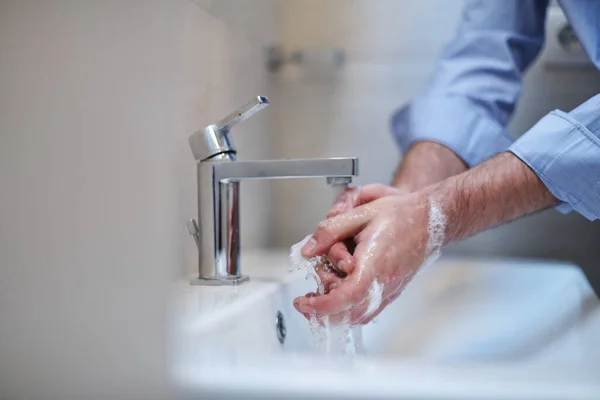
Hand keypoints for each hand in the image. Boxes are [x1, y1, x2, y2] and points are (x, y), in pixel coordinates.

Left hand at [293, 191, 444, 324]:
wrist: (431, 218)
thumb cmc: (401, 214)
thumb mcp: (360, 213)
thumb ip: (330, 231)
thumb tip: (308, 250)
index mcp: (375, 262)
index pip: (349, 296)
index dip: (324, 305)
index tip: (305, 302)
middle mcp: (384, 282)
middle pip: (349, 313)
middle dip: (322, 310)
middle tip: (307, 296)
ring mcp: (390, 290)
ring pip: (357, 316)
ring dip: (335, 310)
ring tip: (321, 291)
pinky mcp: (392, 292)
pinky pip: (368, 311)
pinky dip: (349, 308)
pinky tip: (338, 292)